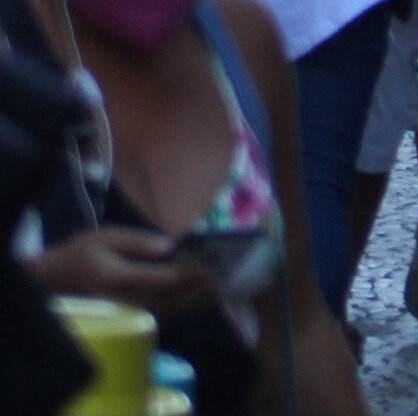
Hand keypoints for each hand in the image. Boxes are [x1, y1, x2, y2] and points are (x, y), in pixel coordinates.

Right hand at [29, 226, 222, 315]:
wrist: (53, 283)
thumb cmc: (81, 254)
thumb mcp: (104, 237)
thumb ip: (137, 241)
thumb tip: (170, 246)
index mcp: (118, 277)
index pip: (162, 279)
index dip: (189, 273)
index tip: (212, 263)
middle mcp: (125, 299)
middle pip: (171, 298)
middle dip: (201, 288)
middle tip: (228, 274)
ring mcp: (127, 312)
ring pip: (170, 310)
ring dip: (198, 300)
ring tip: (224, 285)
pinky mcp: (130, 316)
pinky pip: (163, 315)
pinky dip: (186, 307)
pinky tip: (204, 297)